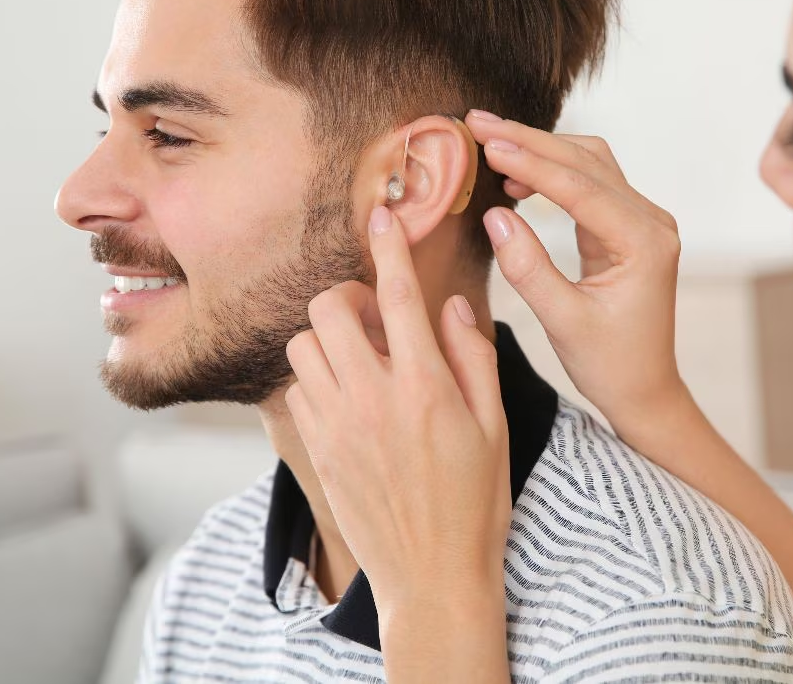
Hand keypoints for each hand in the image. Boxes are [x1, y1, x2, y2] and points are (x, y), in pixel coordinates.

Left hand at [284, 205, 511, 615]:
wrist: (434, 578)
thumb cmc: (477, 502)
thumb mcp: (495, 426)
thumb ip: (472, 356)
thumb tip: (448, 305)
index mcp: (426, 388)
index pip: (401, 296)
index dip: (390, 246)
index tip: (382, 214)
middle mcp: (372, 399)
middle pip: (329, 308)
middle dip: (349, 296)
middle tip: (378, 318)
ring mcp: (336, 426)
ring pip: (303, 345)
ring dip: (329, 337)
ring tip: (362, 358)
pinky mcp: (316, 451)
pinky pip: (296, 389)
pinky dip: (316, 378)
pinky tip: (347, 396)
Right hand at [465, 111, 689, 427]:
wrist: (645, 390)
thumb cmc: (610, 364)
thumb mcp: (562, 322)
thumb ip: (529, 269)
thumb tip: (495, 215)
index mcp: (643, 243)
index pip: (579, 187)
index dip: (530, 162)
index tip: (486, 143)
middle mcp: (650, 221)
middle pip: (585, 161)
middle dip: (529, 140)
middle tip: (477, 121)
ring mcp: (641, 221)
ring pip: (588, 164)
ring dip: (540, 149)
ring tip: (490, 140)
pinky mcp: (626, 227)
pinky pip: (588, 184)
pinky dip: (551, 171)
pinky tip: (516, 177)